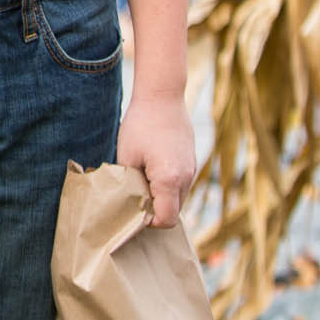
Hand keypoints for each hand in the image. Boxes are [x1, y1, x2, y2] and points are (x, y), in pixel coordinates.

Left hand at [115, 90, 195, 227]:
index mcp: (170, 180)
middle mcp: (186, 179)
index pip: (165, 220)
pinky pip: (180, 186)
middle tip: (132, 199)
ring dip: (160, 199)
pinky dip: (167, 188)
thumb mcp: (127, 156)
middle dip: (153, 212)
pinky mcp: (191, 163)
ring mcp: (191, 171)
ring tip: (140, 182)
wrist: (163, 96)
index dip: (147, 222)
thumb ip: (130, 185)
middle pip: (173, 213)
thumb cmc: (141, 125)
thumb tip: (128, 204)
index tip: (131, 212)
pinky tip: (150, 172)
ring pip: (177, 200)